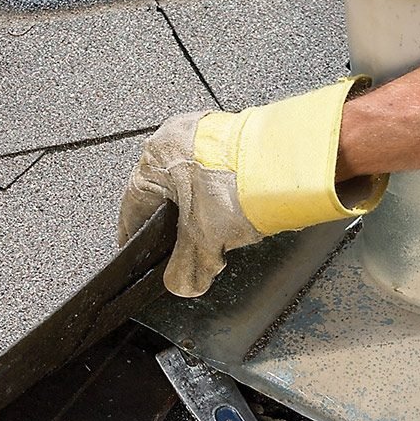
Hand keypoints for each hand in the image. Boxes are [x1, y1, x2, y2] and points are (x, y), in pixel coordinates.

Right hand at [118, 78, 386, 296]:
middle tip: (182, 251)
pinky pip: (222, 177)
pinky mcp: (238, 139)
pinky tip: (235, 218)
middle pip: (168, 194)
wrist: (285, 164)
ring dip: (203, 213)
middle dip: (176, 225)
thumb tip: (180, 285)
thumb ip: (186, 265)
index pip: (134, 203)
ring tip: (214, 240)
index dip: (134, 234)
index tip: (135, 251)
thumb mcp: (202, 237)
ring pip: (197, 186)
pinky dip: (224, 199)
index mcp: (154, 158)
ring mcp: (210, 135)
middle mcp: (178, 139)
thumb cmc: (232, 188)